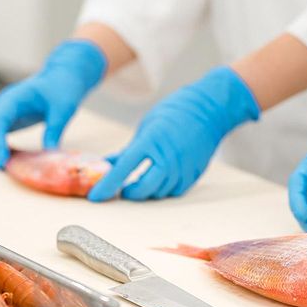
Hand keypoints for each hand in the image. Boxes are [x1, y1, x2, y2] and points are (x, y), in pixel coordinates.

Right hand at [0, 40, 106, 167]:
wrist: (62, 77)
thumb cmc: (62, 89)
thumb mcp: (63, 109)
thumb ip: (55, 129)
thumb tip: (50, 153)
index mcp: (14, 98)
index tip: (2, 161)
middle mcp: (2, 103)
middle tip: (2, 166)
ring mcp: (2, 110)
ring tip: (4, 165)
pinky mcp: (7, 118)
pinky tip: (8, 158)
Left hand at [87, 66, 258, 201]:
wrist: (211, 109)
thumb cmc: (176, 111)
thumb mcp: (147, 126)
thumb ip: (130, 149)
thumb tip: (110, 164)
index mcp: (152, 141)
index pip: (123, 169)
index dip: (107, 185)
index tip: (95, 197)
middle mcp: (168, 158)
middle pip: (143, 189)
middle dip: (129, 193)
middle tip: (122, 189)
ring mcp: (183, 167)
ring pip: (160, 192)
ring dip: (147, 191)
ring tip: (141, 182)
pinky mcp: (194, 173)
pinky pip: (175, 190)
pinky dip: (164, 189)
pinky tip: (159, 180)